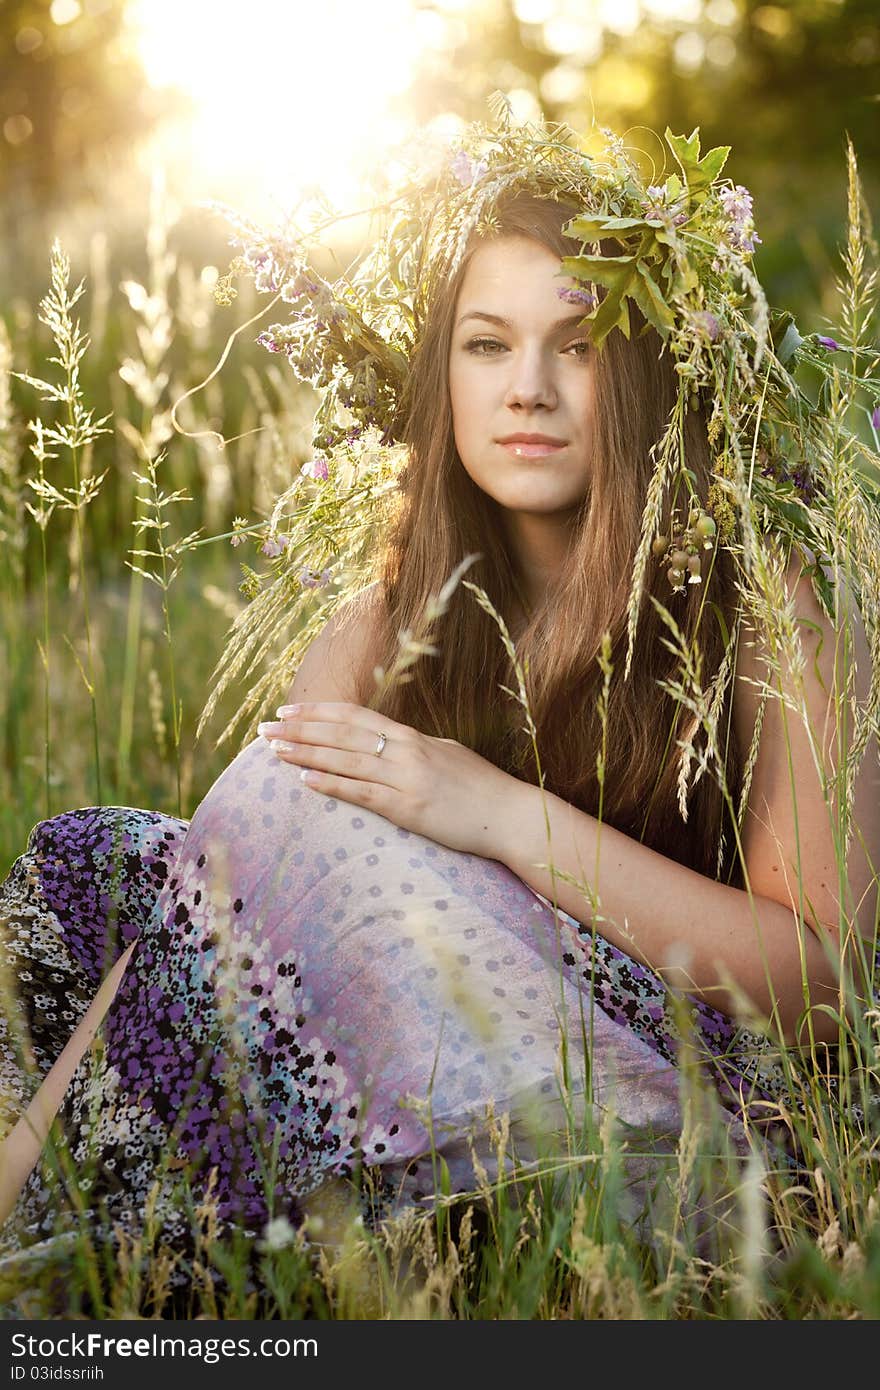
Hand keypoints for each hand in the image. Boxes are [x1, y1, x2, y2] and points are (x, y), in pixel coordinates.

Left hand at [257, 701, 517, 858]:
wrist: (508, 815)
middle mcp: (404, 752)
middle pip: (341, 734)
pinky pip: (361, 793)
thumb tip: (389, 743)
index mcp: (411, 737)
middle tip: (265, 728)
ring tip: (273, 750)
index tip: (287, 710)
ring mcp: (405, 779)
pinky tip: (304, 780)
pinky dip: (331, 784)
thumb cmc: (480, 787)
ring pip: (344, 760)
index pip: (354, 716)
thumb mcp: (444, 755)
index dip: (317, 712)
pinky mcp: (407, 808)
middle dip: (299, 730)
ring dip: (305, 753)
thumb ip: (413, 749)